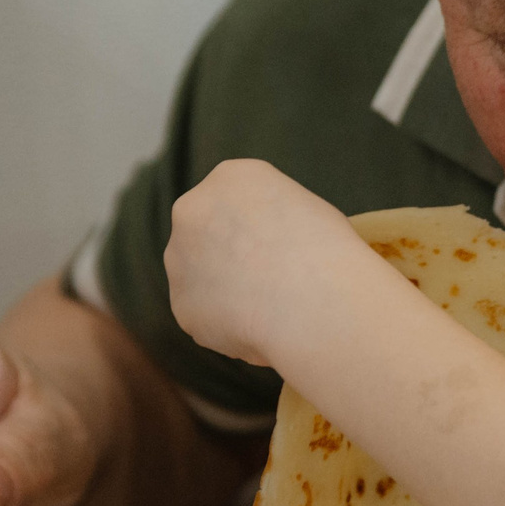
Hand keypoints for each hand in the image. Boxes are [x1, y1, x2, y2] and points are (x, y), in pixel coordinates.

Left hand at [164, 159, 371, 368]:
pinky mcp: (180, 305)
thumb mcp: (305, 209)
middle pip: (205, 233)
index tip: (276, 247)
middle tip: (266, 280)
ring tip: (266, 308)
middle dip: (228, 255)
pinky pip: (202, 315)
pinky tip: (257, 327)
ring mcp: (179, 259)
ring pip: (199, 277)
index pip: (234, 199)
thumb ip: (269, 218)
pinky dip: (224, 324)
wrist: (313, 301)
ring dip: (222, 290)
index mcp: (230, 178)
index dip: (255, 226)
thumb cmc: (325, 251)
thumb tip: (263, 246)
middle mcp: (192, 211)